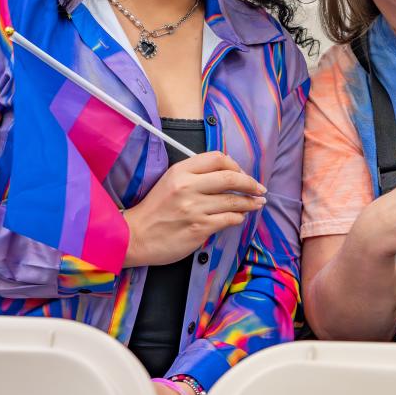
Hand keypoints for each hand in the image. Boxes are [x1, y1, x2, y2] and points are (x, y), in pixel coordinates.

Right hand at [123, 151, 265, 267]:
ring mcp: (194, 208)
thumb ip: (195, 175)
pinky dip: (238, 217)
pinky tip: (240, 217)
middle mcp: (188, 186)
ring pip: (233, 201)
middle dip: (251, 183)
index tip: (242, 173)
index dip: (235, 165)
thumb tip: (227, 175)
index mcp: (181, 170)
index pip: (218, 158)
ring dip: (250, 202)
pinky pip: (228, 219)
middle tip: (260, 189)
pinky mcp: (199, 228)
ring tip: (258, 203)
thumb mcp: (170, 181)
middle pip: (231, 178)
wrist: (135, 236)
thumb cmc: (154, 209)